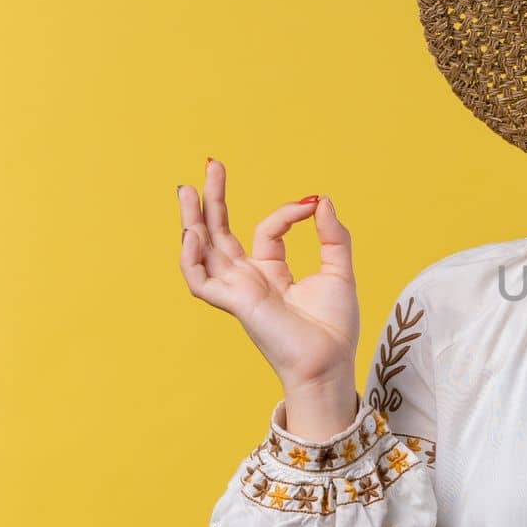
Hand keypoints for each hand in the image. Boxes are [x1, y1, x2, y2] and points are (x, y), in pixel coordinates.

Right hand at [176, 157, 360, 392]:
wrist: (330, 362)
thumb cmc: (334, 327)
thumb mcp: (339, 271)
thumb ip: (332, 235)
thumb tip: (321, 200)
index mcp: (271, 273)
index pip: (266, 231)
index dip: (287, 213)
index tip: (312, 204)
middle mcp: (248, 280)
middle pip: (220, 234)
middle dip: (213, 201)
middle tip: (210, 165)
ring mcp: (238, 291)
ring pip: (202, 252)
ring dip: (192, 220)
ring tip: (186, 189)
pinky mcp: (234, 304)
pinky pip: (200, 281)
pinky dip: (191, 258)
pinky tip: (193, 233)